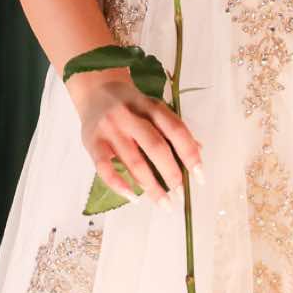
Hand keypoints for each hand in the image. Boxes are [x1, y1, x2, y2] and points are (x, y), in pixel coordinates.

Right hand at [65, 68, 204, 206]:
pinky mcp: (92, 142)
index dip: (190, 154)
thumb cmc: (130, 105)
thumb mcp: (153, 107)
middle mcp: (130, 115)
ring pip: (133, 161)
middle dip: (171, 173)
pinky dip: (119, 185)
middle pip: (156, 146)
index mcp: (150, 105)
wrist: (95, 90)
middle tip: (180, 193)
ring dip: (151, 186)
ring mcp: (110, 129)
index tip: (200, 177)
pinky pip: (105, 167)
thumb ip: (173, 127)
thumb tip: (199, 150)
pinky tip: (133, 198)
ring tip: (164, 203)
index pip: (175, 130)